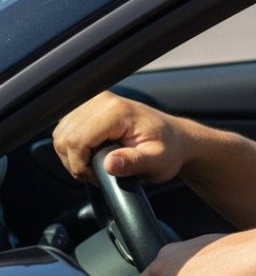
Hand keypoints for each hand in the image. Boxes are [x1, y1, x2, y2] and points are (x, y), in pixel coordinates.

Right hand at [53, 91, 187, 184]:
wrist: (175, 139)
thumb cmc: (168, 150)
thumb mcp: (157, 162)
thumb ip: (134, 163)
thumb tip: (110, 163)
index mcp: (116, 111)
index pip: (76, 140)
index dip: (81, 165)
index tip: (98, 176)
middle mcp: (102, 100)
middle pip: (64, 138)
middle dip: (76, 163)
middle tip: (100, 172)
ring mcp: (94, 100)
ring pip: (61, 135)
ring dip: (73, 155)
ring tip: (99, 163)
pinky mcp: (88, 106)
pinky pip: (65, 129)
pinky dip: (74, 146)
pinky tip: (93, 152)